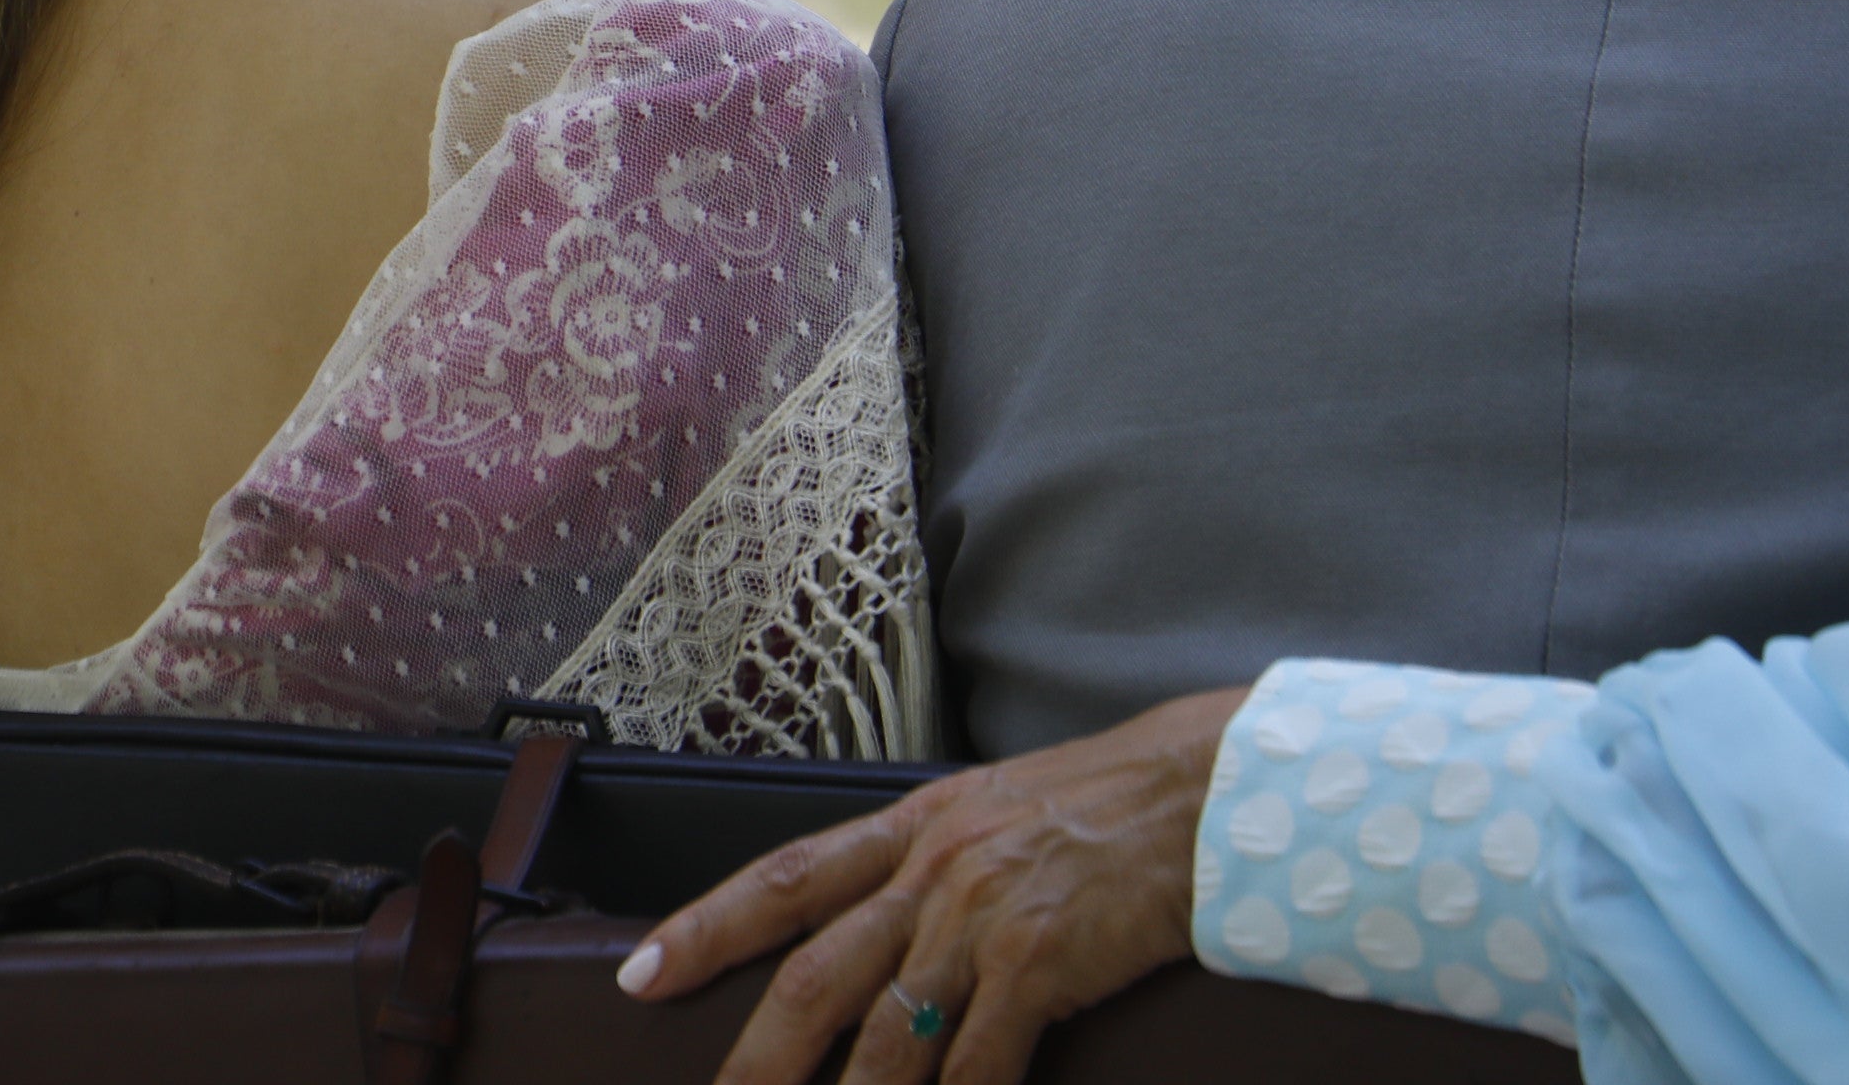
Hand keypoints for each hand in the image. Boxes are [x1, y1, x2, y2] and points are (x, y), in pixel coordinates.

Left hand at [616, 686, 1242, 1084]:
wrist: (1207, 791)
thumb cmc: (1111, 808)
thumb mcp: (1000, 814)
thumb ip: (934, 866)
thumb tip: (883, 926)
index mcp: (914, 827)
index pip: (784, 878)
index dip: (705, 929)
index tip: (642, 974)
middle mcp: (933, 868)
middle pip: (815, 976)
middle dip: (756, 1059)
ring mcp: (984, 916)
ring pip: (885, 1036)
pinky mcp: (1042, 960)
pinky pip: (977, 1063)